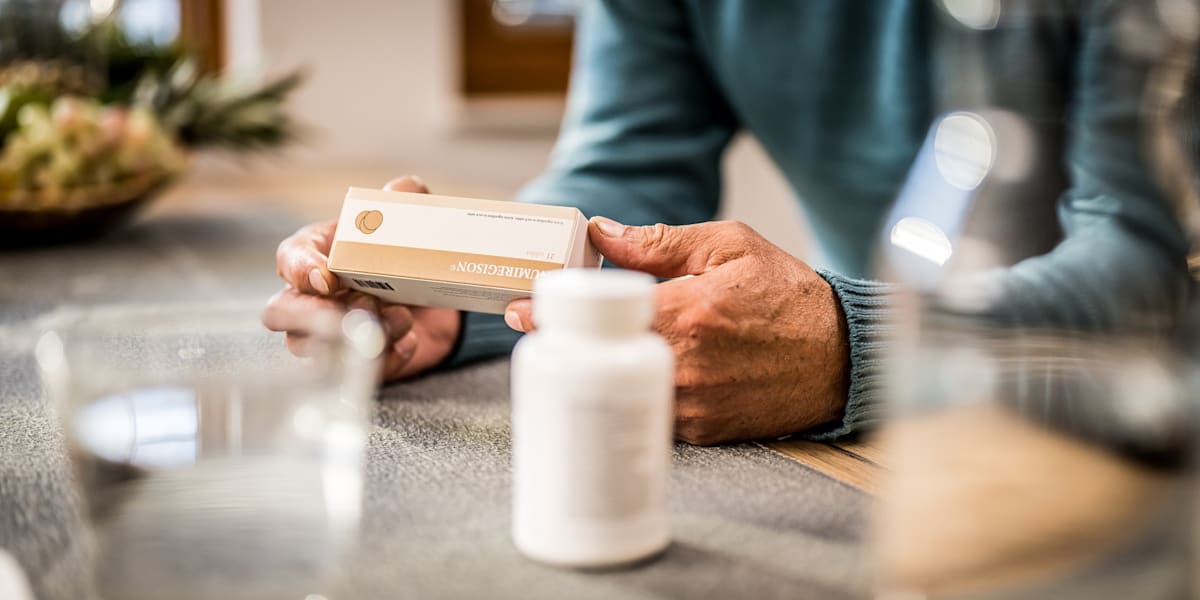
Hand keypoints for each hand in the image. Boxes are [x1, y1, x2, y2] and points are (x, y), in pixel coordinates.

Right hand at [264, 176, 461, 380]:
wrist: (437, 297)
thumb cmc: (403, 252)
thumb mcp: (410, 219)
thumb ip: (407, 197)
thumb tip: (403, 190)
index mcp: (316, 254)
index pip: (289, 259)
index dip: (301, 269)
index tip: (326, 276)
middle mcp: (310, 298)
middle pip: (281, 313)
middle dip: (316, 314)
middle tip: (364, 304)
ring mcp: (328, 336)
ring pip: (315, 351)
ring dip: (357, 337)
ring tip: (401, 318)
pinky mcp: (356, 366)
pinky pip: (357, 374)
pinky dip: (386, 360)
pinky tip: (409, 342)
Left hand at [504, 218, 849, 444]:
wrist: (841, 358)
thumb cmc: (787, 297)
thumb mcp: (728, 248)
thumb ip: (660, 243)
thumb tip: (602, 232)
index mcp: (689, 313)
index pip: (601, 315)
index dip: (550, 315)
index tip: (517, 313)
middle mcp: (687, 365)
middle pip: (600, 359)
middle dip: (569, 346)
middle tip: (547, 333)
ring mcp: (694, 405)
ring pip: (620, 392)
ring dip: (599, 375)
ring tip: (587, 355)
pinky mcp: (704, 431)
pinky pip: (650, 415)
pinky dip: (633, 397)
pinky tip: (629, 379)